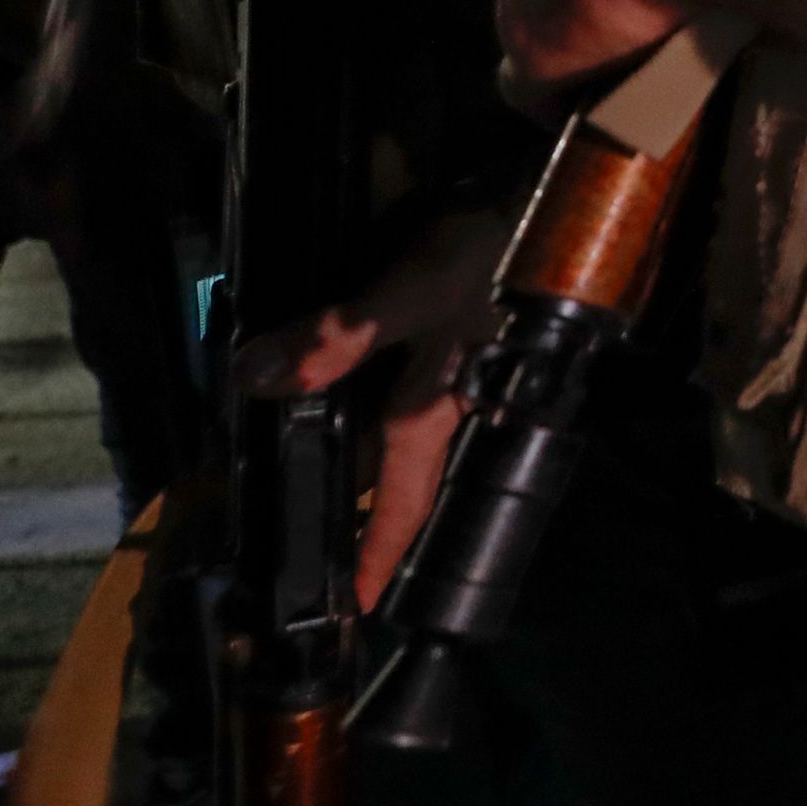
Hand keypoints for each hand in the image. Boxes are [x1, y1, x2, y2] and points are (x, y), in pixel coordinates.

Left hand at [228, 211, 510, 609]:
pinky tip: (322, 378)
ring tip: (288, 456)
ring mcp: (444, 367)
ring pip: (381, 423)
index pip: (400, 498)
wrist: (552, 197)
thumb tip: (255, 380)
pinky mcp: (440, 330)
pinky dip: (347, 390)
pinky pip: (383, 378)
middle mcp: (441, 398)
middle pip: (383, 466)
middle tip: (291, 529)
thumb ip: (339, 336)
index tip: (361, 608)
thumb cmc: (491, 253)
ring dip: (339, 443)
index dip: (377, 552)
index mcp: (434, 407)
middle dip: (341, 498)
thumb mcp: (412, 293)